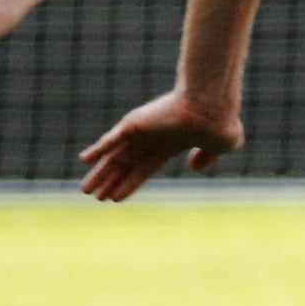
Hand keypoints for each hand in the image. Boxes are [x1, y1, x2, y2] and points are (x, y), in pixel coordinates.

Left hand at [76, 87, 245, 198]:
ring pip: (114, 157)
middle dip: (111, 180)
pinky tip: (84, 160)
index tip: (117, 197)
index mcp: (171, 144)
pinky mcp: (134, 124)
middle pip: (125, 165)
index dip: (131, 183)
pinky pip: (110, 140)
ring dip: (99, 174)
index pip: (145, 168)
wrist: (211, 108)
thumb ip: (207, 158)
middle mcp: (153, 138)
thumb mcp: (220, 146)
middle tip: (95, 196)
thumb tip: (193, 167)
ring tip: (85, 190)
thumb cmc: (220, 123)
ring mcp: (142, 131)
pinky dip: (97, 149)